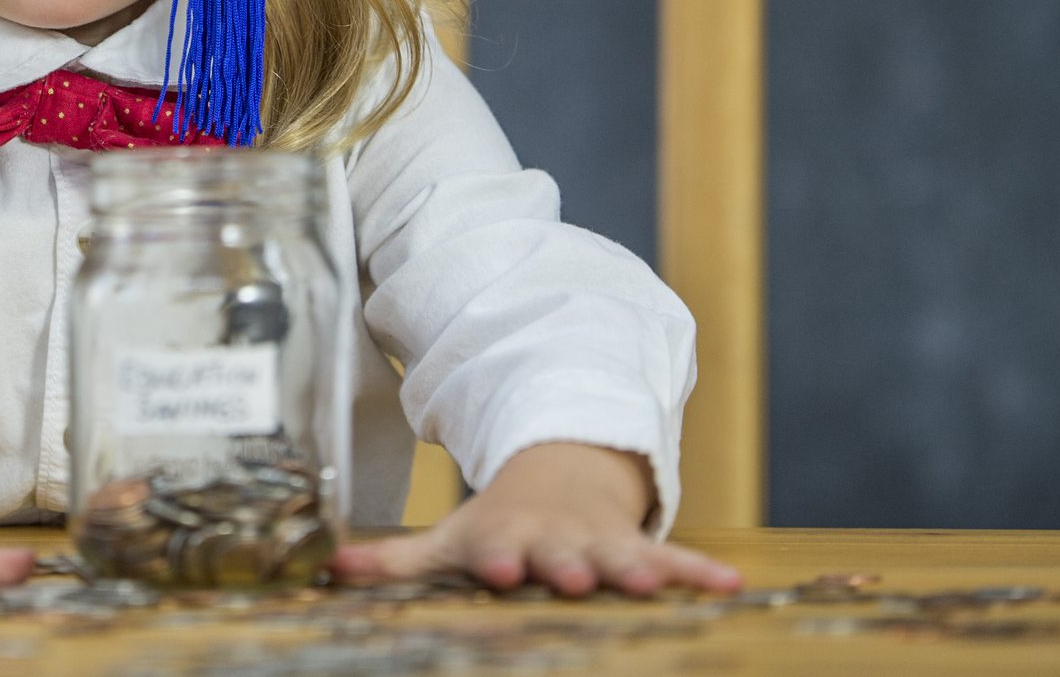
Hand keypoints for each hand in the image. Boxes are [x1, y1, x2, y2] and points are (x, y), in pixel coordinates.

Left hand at [330, 442, 741, 596]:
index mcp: (506, 540)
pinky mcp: (640, 547)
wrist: (560, 472)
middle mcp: (556, 541)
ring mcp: (601, 543)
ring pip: (621, 558)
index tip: (498, 568)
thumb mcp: (448, 539)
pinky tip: (730, 587)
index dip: (498, 558)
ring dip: (636, 570)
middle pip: (563, 556)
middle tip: (574, 578)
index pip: (498, 550)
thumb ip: (392, 561)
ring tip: (655, 584)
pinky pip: (676, 560)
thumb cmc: (498, 525)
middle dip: (568, 567)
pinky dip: (701, 572)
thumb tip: (328, 569)